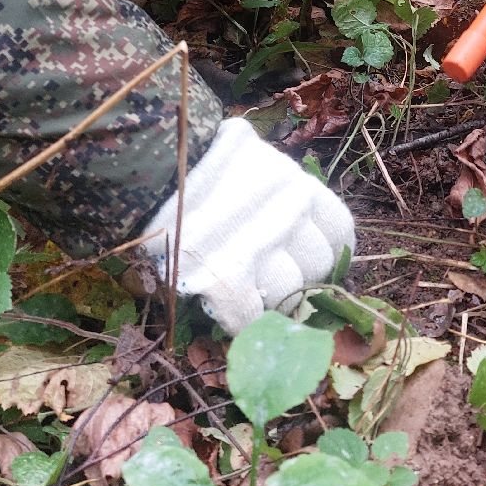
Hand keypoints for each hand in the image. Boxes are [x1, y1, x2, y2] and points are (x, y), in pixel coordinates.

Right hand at [142, 117, 354, 334]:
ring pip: (285, 295)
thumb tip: (301, 249)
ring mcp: (258, 246)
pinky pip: (246, 316)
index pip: (338, 235)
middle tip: (266, 278)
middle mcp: (289, 213)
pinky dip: (237, 320)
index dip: (325, 257)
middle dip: (296, 279)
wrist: (147, 165)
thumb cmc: (201, 167)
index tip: (307, 267)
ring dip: (267, 299)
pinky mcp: (223, 276)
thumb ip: (280, 200)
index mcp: (301, 185)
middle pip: (317, 270)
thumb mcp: (254, 167)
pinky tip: (223, 307)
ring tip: (241, 288)